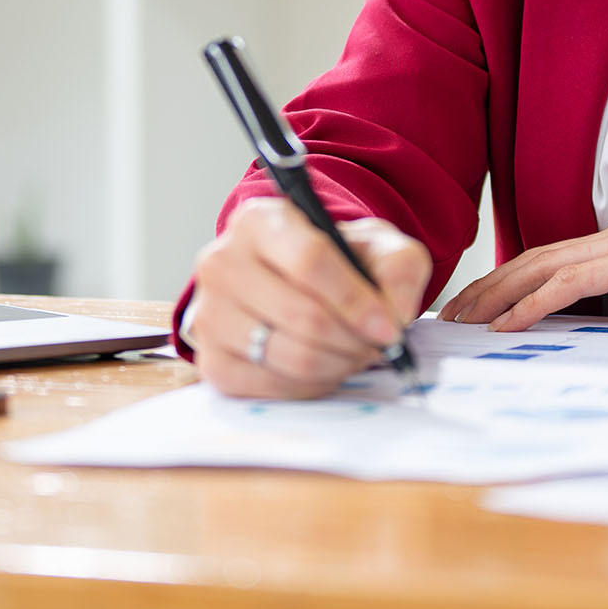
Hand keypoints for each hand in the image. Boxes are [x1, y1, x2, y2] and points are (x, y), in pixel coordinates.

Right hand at [186, 197, 430, 398]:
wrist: (296, 284)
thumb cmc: (336, 262)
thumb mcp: (377, 245)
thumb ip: (398, 268)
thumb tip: (394, 314)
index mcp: (259, 221)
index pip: (309, 261)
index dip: (355, 300)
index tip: (388, 326)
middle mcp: (222, 262)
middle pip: (301, 315)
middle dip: (353, 339)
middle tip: (378, 345)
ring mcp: (209, 314)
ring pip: (288, 356)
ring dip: (337, 364)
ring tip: (355, 354)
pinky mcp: (211, 360)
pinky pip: (271, 387)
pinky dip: (312, 386)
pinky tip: (326, 368)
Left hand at [438, 211, 607, 330]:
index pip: (549, 262)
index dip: (511, 282)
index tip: (481, 307)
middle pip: (531, 261)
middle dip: (487, 288)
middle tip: (452, 314)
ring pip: (538, 269)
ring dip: (495, 296)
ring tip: (464, 320)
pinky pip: (567, 286)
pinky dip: (531, 305)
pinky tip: (506, 325)